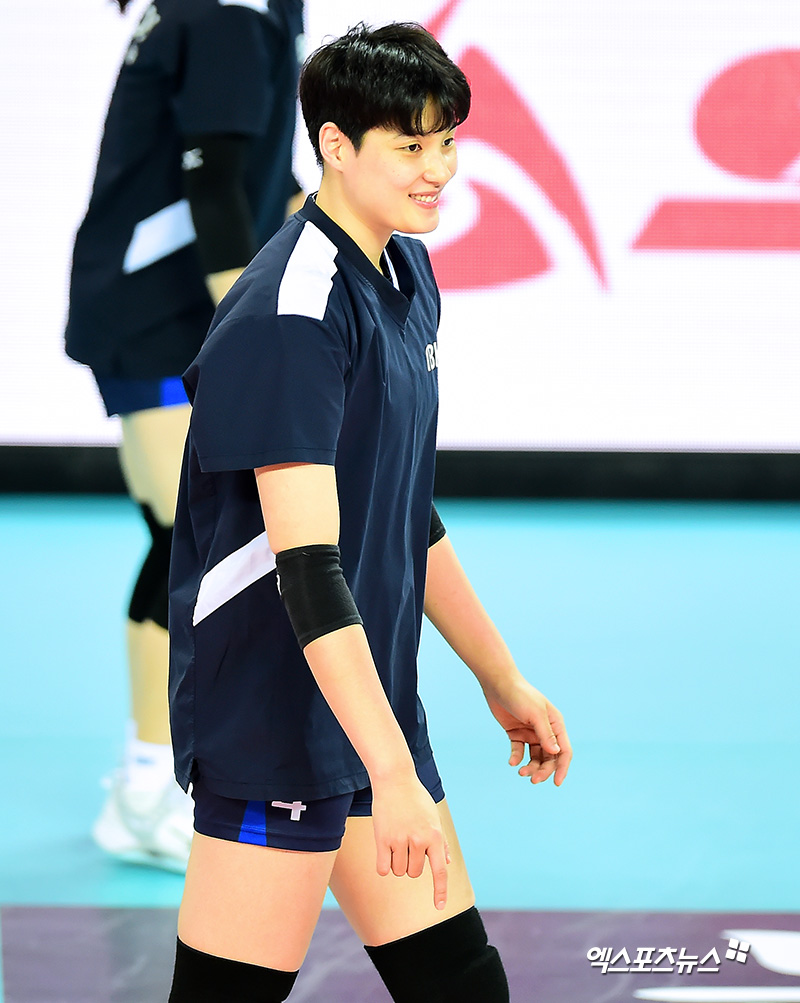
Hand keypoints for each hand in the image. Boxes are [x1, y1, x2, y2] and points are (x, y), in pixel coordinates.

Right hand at [370, 774, 449, 910]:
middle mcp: (419, 840)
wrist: (395, 779)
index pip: (439, 871)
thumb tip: (446, 862)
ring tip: (396, 841)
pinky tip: (384, 853)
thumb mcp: (433, 817)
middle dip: (411, 863)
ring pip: (399, 871)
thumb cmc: (416, 798)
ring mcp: (400, 840)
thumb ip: (440, 841)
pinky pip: (383, 868)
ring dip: (397, 863)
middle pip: (414, 873)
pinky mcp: (382, 839)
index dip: (440, 891)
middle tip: (408, 842)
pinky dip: (384, 865)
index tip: (439, 907)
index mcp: (434, 836)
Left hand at [483, 676, 571, 785]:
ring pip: (535, 757)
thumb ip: (546, 734)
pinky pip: (519, 750)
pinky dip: (517, 758)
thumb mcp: (535, 714)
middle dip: (543, 770)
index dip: (562, 768)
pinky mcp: (516, 733)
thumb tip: (556, 753)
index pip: (564, 751)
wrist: (498, 683)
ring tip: (521, 772)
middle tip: (532, 780)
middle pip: (550, 758)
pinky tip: (512, 762)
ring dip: (531, 767)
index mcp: (556, 724)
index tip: (556, 783)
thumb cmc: (520, 695)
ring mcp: (530, 732)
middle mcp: (545, 730)